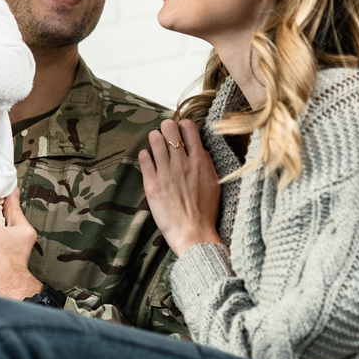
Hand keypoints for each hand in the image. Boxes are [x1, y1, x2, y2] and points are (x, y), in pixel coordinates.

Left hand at [139, 118, 220, 255]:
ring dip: (154, 138)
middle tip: (165, 134)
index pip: (189, 128)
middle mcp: (182, 163)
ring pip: (155, 139)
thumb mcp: (214, 183)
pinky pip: (144, 158)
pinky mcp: (152, 183)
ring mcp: (166, 172)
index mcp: (200, 161)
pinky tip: (148, 159)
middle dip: (166, 128)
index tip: (180, 132)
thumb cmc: (206, 211)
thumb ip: (206, 163)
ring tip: (155, 144)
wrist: (193, 233)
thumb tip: (198, 149)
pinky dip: (145, 155)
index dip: (182, 125)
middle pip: (170, 129)